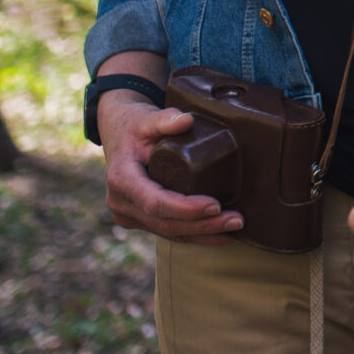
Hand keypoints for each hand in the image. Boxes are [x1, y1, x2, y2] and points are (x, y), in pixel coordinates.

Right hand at [99, 95, 243, 243]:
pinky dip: (193, 234)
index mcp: (121, 179)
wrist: (118, 135)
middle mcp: (121, 203)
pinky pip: (168, 231)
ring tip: (234, 229)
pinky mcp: (140, 219)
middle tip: (236, 221)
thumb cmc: (135, 127)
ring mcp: (129, 214)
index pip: (155, 202)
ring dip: (202, 234)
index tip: (215, 205)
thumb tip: (186, 120)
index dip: (185, 208)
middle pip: (165, 223)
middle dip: (202, 225)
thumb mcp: (146, 118)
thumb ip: (164, 119)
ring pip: (168, 232)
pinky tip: (219, 235)